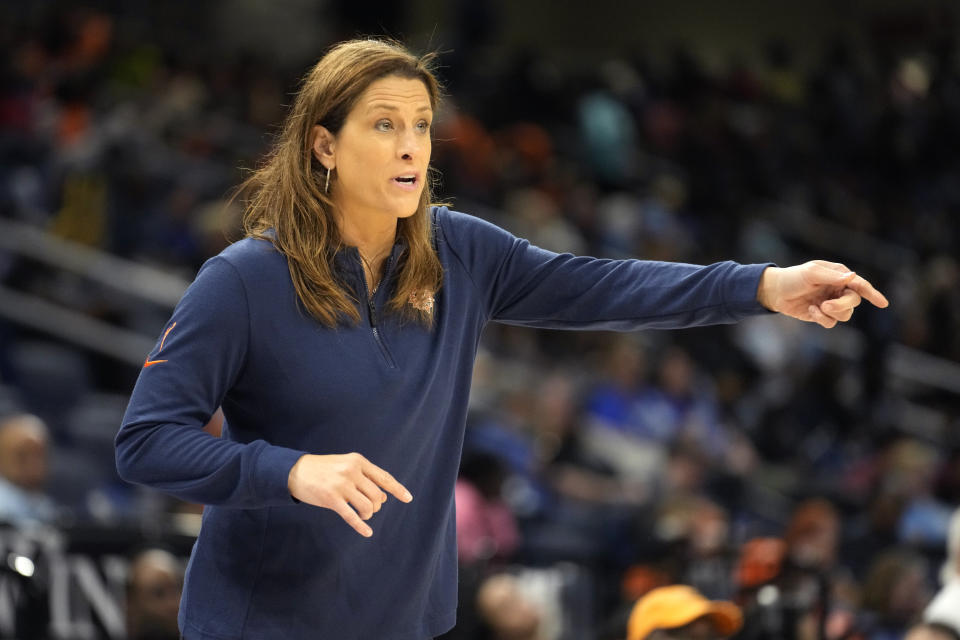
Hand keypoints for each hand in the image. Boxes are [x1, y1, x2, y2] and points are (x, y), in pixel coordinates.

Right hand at [287, 452, 412, 536]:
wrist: (295, 471)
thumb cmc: (324, 469)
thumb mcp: (345, 464)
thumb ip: (364, 476)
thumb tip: (383, 497)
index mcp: (358, 461)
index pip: (383, 477)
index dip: (397, 489)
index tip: (408, 498)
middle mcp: (352, 471)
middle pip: (377, 495)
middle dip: (376, 506)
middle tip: (368, 508)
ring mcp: (342, 485)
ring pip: (367, 506)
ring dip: (368, 514)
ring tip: (362, 514)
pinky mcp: (331, 499)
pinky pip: (352, 516)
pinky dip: (361, 526)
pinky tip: (367, 532)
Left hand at [757, 260, 888, 327]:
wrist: (775, 292)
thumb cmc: (793, 278)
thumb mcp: (811, 273)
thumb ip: (831, 277)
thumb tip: (853, 277)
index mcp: (839, 276)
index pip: (860, 285)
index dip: (872, 294)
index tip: (883, 304)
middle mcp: (838, 290)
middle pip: (853, 302)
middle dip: (842, 305)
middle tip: (826, 305)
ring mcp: (831, 303)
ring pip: (845, 315)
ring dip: (832, 313)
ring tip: (818, 307)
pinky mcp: (822, 315)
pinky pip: (832, 323)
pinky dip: (822, 319)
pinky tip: (811, 310)